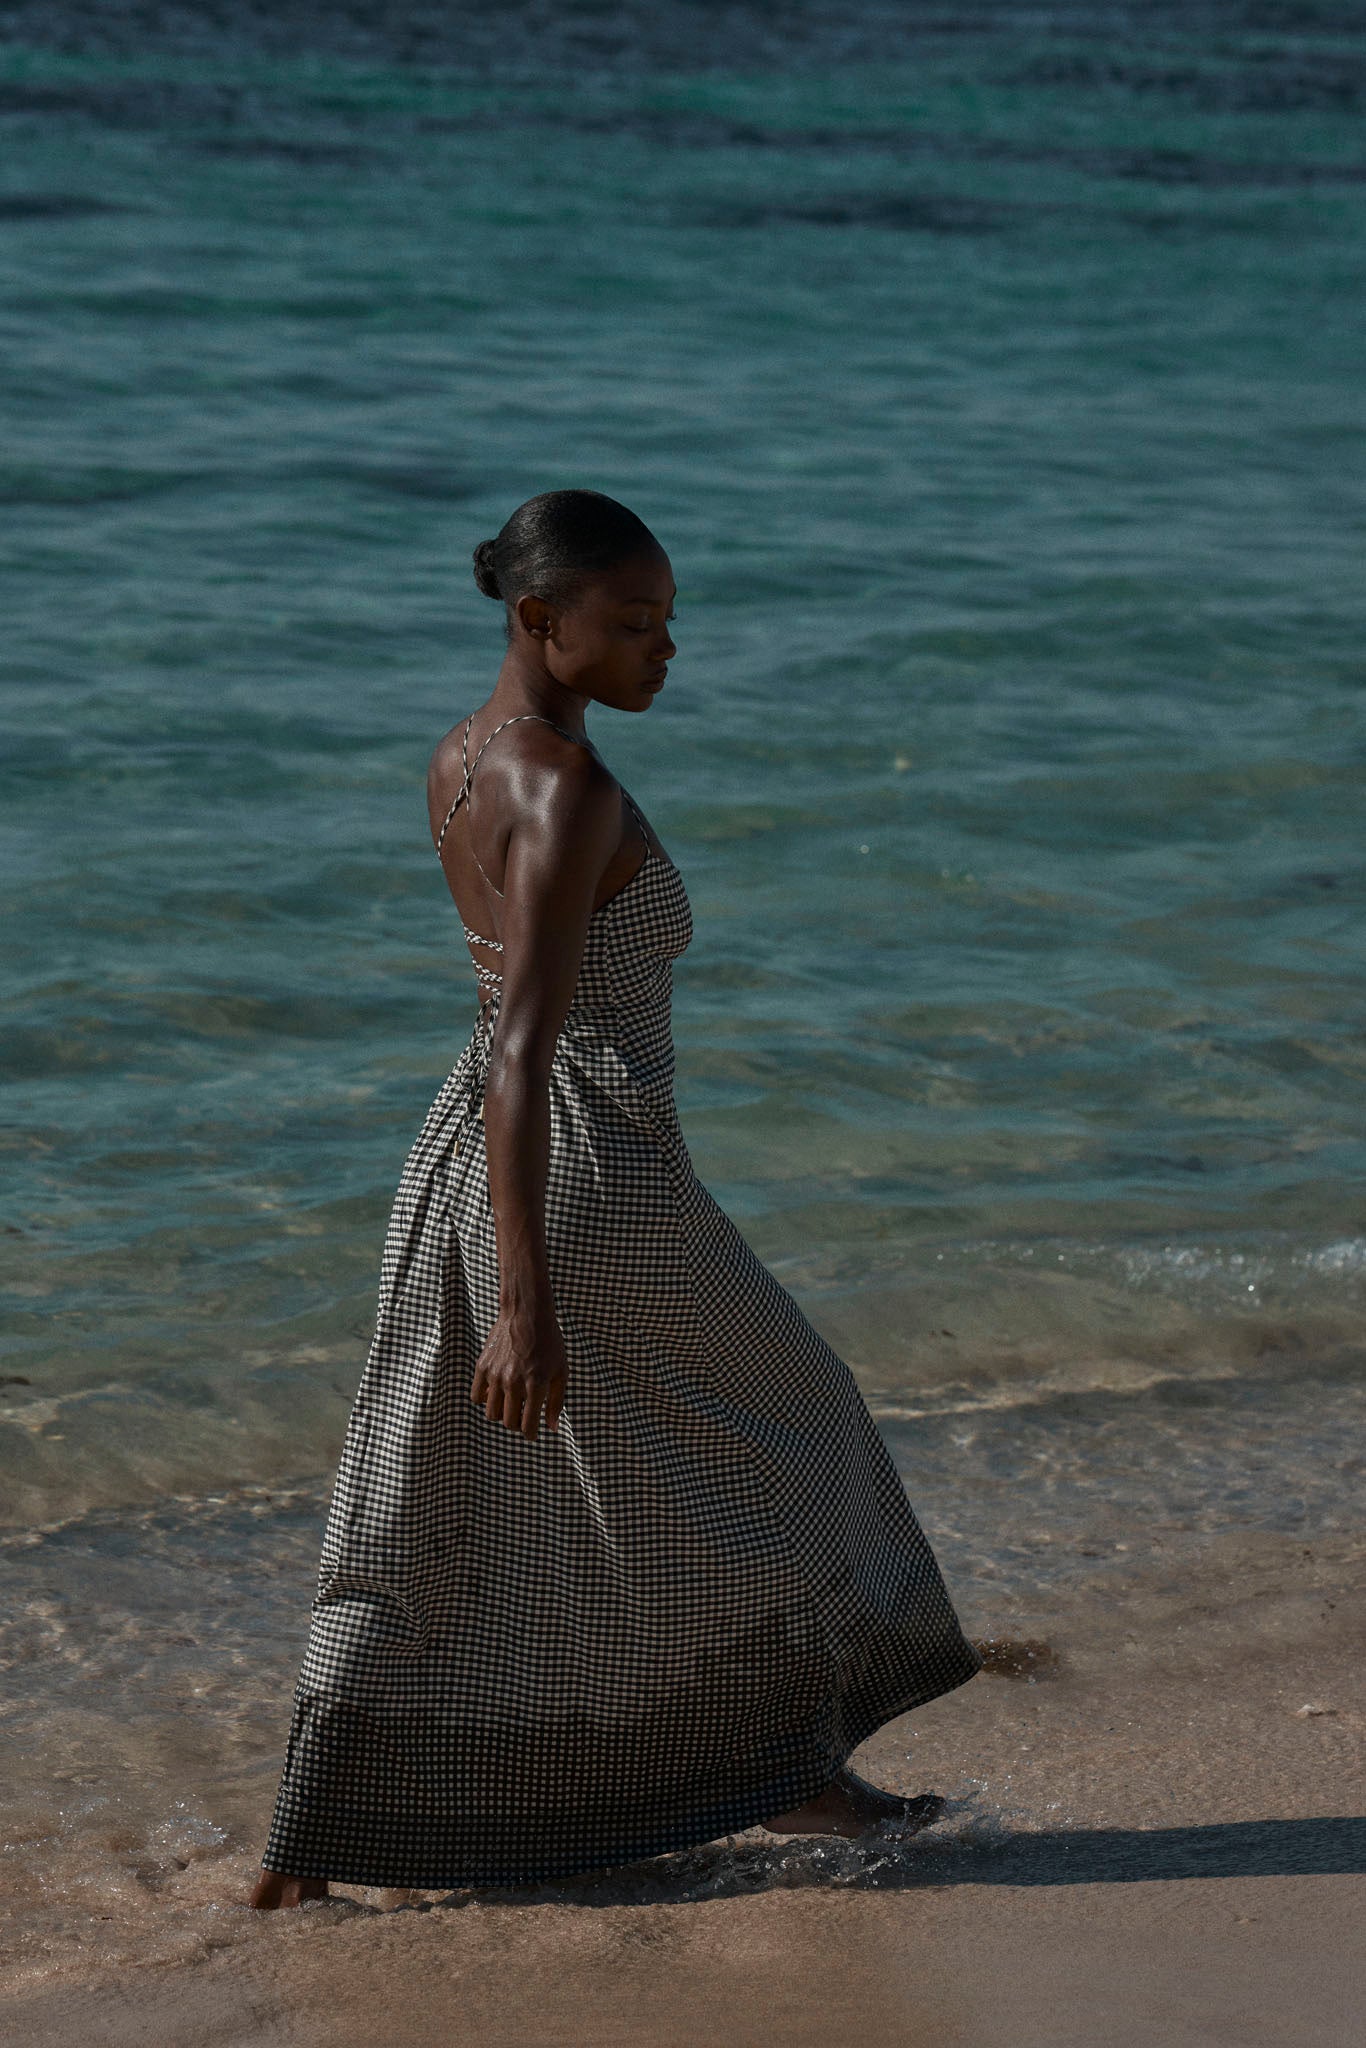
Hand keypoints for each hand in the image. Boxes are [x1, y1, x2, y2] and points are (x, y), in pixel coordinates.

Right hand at [469, 1306, 567, 1439]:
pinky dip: (486, 1399)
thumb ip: (557, 1402)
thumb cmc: (550, 1343)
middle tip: (523, 1414)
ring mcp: (496, 1374)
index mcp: (537, 1384)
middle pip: (509, 1423)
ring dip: (502, 1413)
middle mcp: (514, 1382)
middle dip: (517, 1424)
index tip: (532, 1433)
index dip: (531, 1434)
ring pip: (492, 1413)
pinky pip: (477, 1397)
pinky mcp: (482, 1366)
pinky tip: (497, 1391)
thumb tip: (551, 1428)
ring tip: (511, 1402)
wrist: (527, 1314)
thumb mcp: (561, 1371)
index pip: (528, 1426)